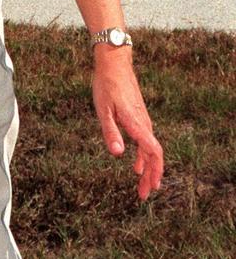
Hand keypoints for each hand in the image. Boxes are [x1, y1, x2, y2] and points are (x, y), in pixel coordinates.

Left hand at [92, 49, 163, 199]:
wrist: (114, 62)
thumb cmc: (106, 85)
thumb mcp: (103, 109)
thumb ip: (110, 131)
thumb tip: (117, 154)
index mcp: (137, 124)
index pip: (153, 152)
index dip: (154, 172)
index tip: (150, 189)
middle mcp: (144, 123)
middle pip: (154, 155)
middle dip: (151, 177)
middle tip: (143, 195)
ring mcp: (142, 120)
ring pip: (150, 149)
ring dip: (148, 168)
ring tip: (141, 185)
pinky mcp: (138, 116)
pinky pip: (145, 141)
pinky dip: (142, 156)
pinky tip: (136, 164)